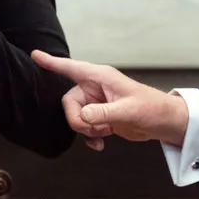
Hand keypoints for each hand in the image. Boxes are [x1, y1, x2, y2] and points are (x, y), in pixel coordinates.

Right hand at [30, 50, 189, 150]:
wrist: (164, 123)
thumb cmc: (152, 108)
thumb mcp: (127, 111)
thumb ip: (103, 113)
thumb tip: (82, 116)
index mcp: (101, 77)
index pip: (72, 68)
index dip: (52, 62)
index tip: (35, 55)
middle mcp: (96, 88)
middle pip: (69, 102)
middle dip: (78, 119)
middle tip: (95, 128)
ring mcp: (97, 103)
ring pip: (76, 116)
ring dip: (86, 129)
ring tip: (104, 133)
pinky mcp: (101, 117)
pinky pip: (84, 126)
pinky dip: (90, 136)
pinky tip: (100, 144)